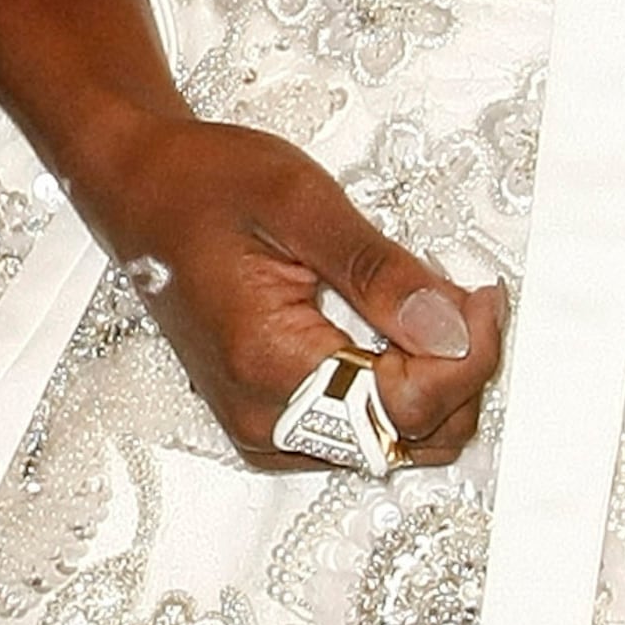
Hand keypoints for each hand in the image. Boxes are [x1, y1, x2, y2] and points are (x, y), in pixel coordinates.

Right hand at [72, 105, 505, 468]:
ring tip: (436, 306)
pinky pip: (361, 430)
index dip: (469, 356)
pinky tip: (399, 330)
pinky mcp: (270, 422)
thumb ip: (380, 271)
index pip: (407, 405)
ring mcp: (264, 429)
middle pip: (409, 436)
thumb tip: (452, 331)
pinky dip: (399, 388)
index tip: (486, 295)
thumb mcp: (299, 201)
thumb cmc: (204, 183)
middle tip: (468, 295)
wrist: (138, 190)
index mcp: (268, 365)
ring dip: (434, 382)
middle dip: (457, 370)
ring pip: (392, 441)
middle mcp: (265, 418)